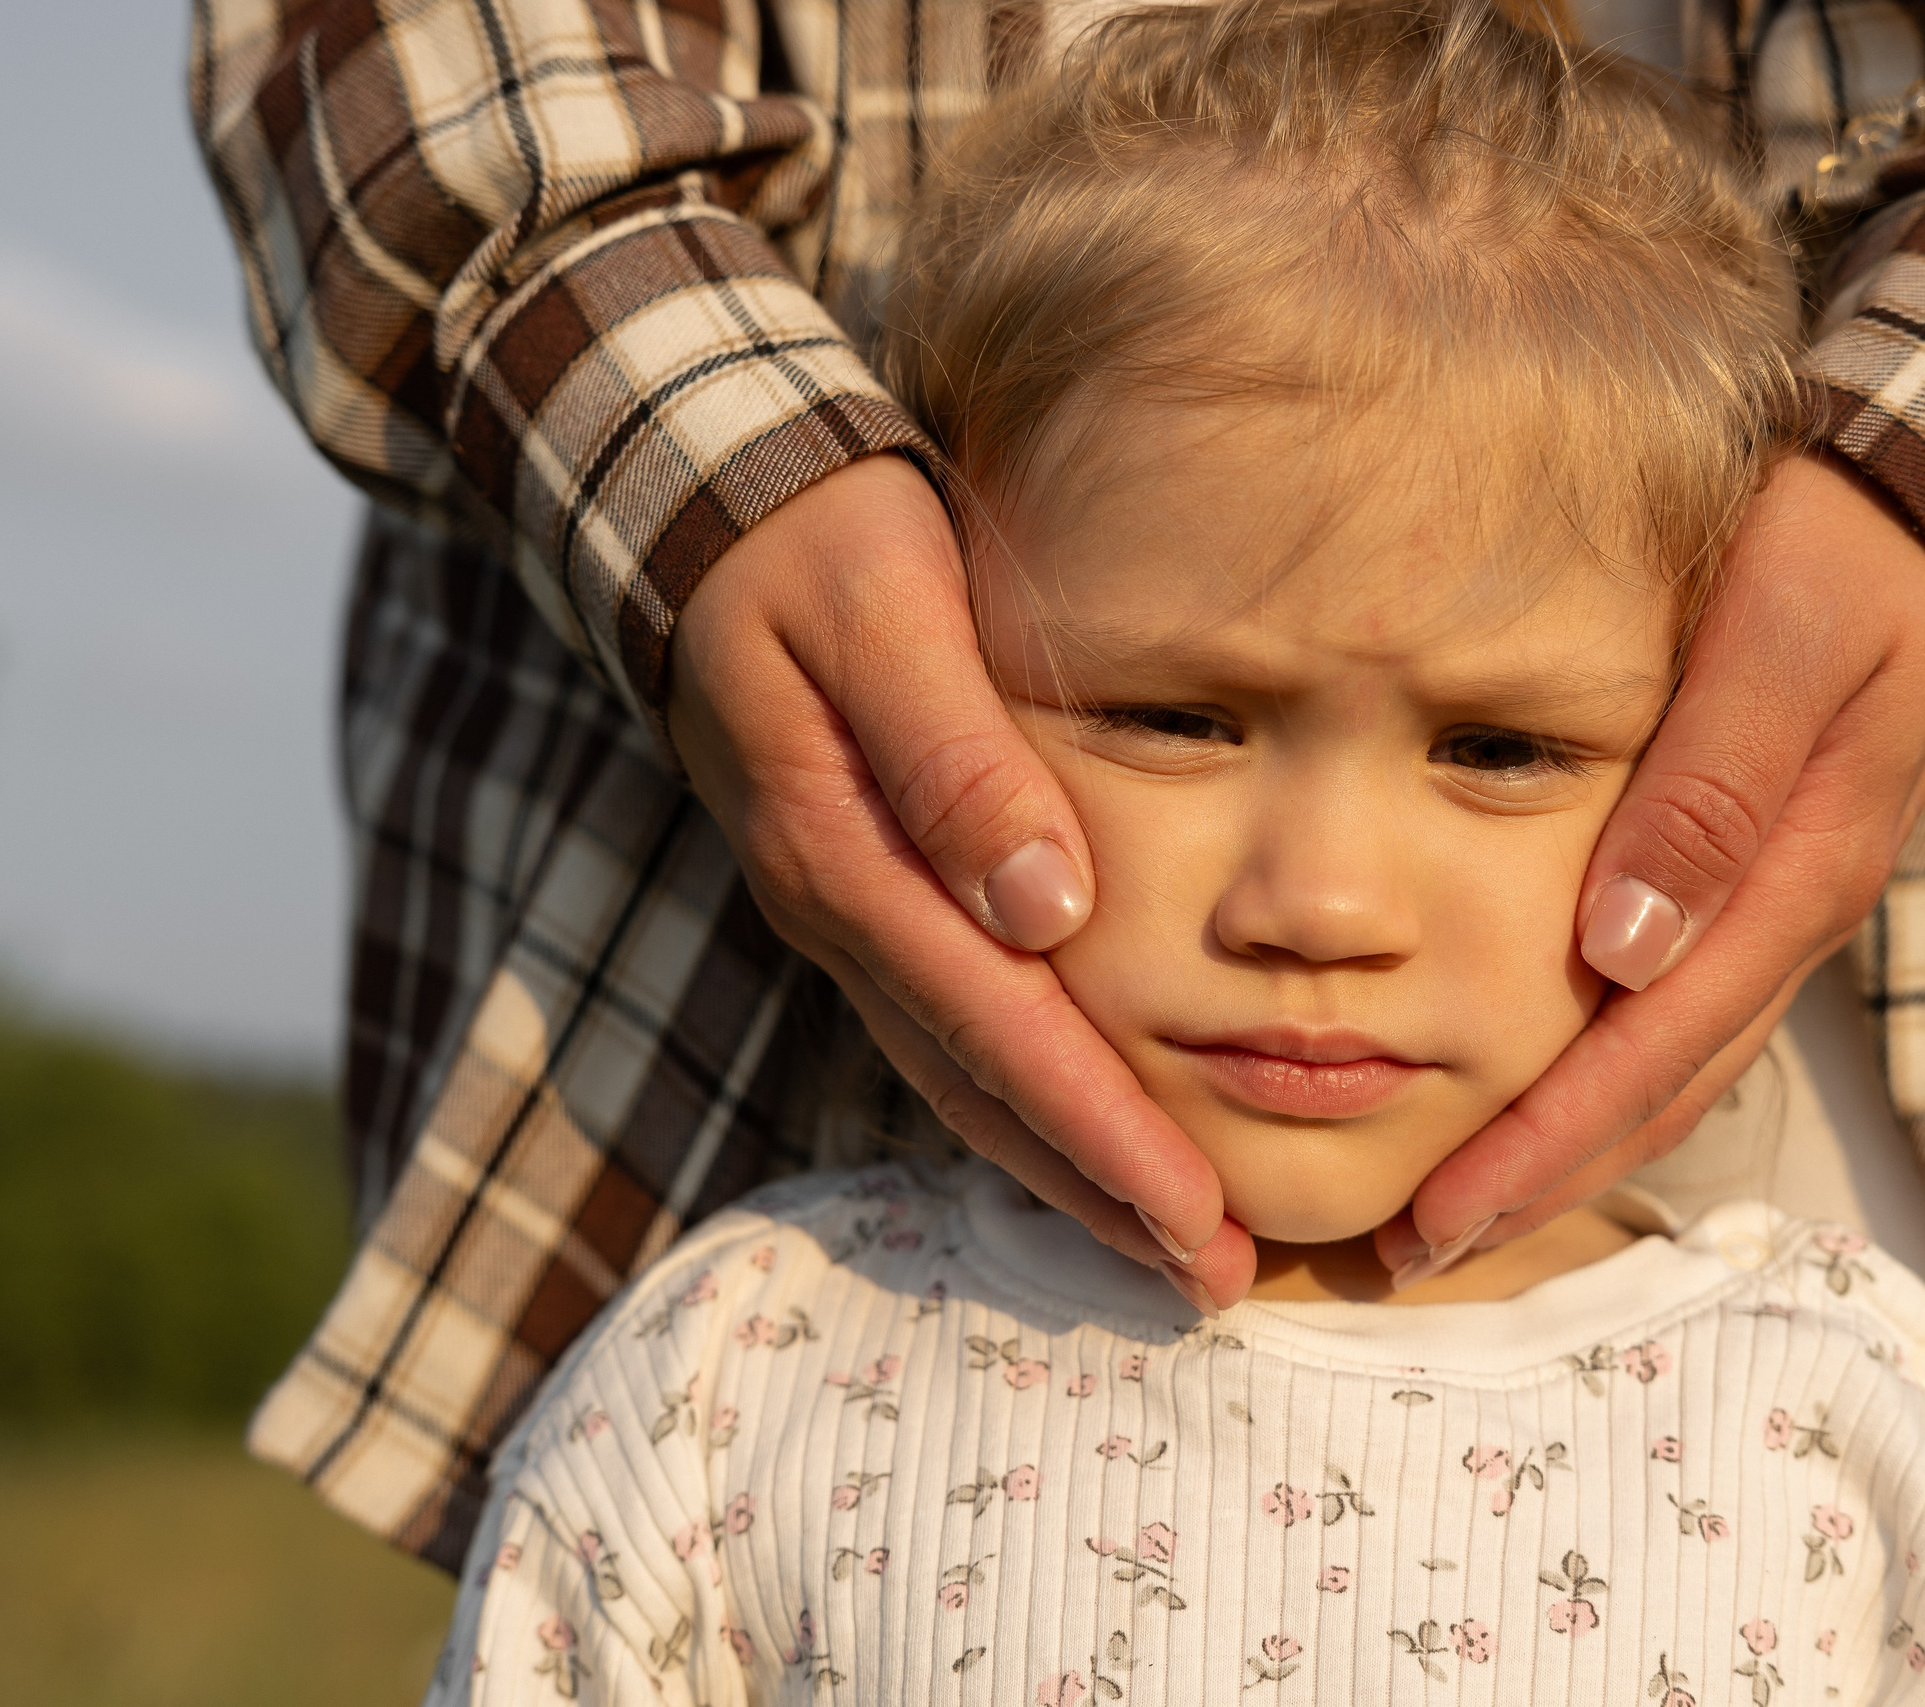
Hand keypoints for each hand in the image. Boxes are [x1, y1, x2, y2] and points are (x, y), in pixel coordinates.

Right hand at [666, 453, 1254, 1311]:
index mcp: (846, 859)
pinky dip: (1025, 1103)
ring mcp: (847, 917)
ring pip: (962, 1078)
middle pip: (979, 1086)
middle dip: (1095, 1189)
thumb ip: (956, 756)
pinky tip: (1090, 1140)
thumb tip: (1044, 905)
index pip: (993, 1026)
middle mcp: (840, 914)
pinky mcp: (868, 901)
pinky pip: (950, 1031)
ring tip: (1172, 1246)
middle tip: (1210, 1278)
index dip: (1097, 1130)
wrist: (714, 521)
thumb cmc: (821, 546)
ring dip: (1066, 1168)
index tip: (1194, 1213)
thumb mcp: (885, 613)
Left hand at [1382, 452, 1924, 1280]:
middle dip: (1536, 1180)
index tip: (1444, 1210)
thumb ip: (1712, 783)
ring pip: (1665, 1071)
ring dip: (1561, 1152)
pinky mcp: (1744, 888)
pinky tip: (1517, 1102)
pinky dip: (1594, 1082)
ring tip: (1446, 1210)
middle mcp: (1783, 919)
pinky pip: (1668, 1018)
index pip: (1656, 1046)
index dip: (1548, 1141)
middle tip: (1409, 1251)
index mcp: (1793, 875)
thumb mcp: (1782, 637)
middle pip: (1657, 1092)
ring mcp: (1768, 912)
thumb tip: (1623, 949)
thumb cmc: (1837, 553)